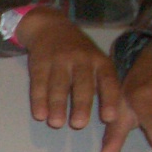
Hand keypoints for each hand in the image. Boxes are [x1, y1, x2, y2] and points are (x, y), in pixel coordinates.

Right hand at [16, 6, 120, 130]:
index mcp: (100, 61)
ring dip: (57, 105)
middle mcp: (82, 59)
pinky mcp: (40, 63)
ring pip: (59, 85)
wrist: (51, 27)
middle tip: (79, 124)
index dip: (109, 99)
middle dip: (81, 104)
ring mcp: (59, 60)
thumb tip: (112, 118)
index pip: (108, 81)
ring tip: (56, 124)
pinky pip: (39, 83)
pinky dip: (38, 99)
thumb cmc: (80, 54)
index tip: (109, 118)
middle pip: (82, 84)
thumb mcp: (96, 62)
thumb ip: (103, 85)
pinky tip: (39, 114)